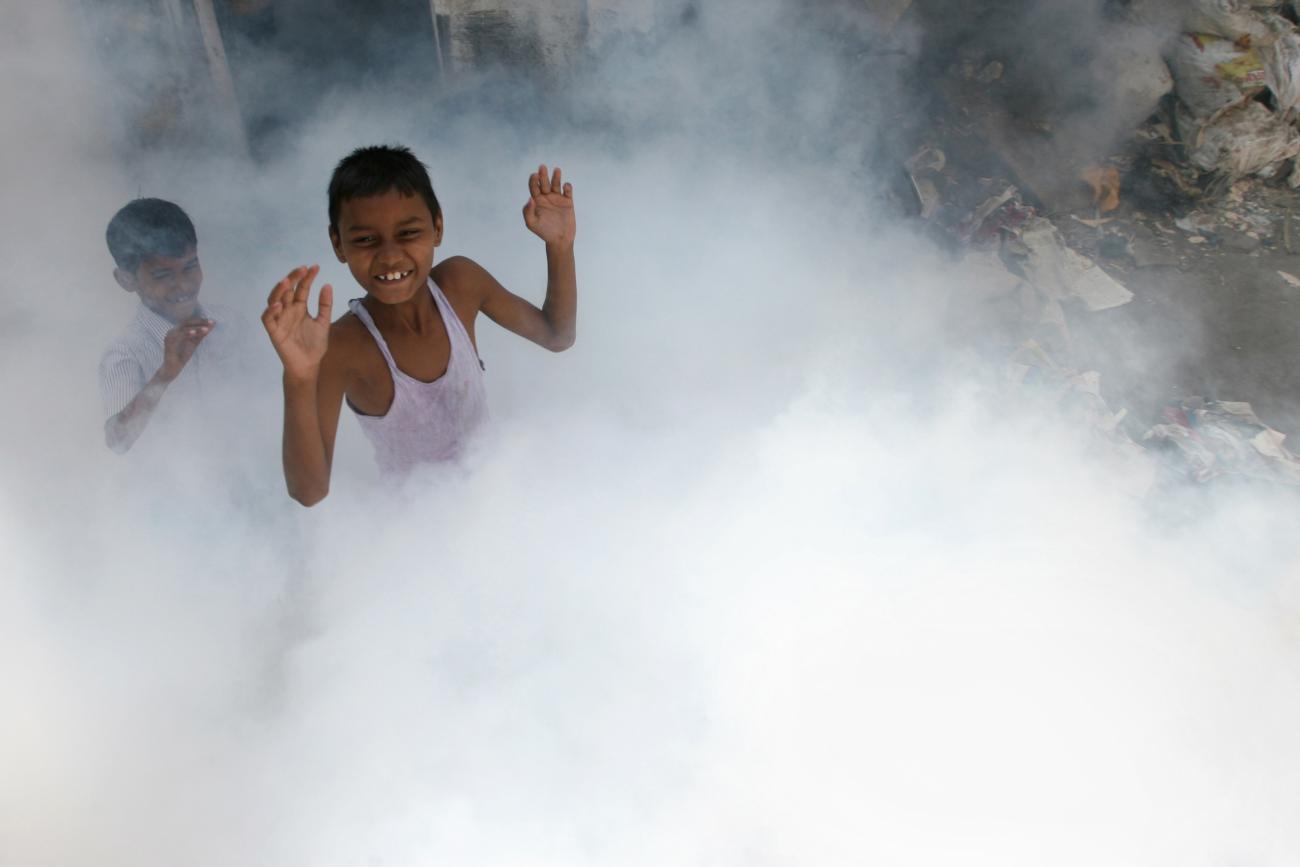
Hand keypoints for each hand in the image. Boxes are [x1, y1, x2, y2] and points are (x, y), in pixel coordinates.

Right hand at [159, 315, 213, 380]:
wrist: (173, 368)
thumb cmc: (183, 355)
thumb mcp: (194, 343)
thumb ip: (201, 334)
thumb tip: (212, 326)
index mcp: (178, 329)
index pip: (190, 321)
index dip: (201, 320)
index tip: (212, 321)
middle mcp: (173, 330)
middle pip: (187, 322)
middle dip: (200, 322)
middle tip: (211, 322)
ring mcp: (170, 335)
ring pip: (184, 328)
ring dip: (196, 328)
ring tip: (206, 329)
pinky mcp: (169, 342)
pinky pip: (179, 335)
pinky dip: (187, 333)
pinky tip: (195, 333)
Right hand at [262, 265, 333, 379]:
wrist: (309, 365)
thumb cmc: (314, 345)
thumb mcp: (323, 322)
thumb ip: (325, 305)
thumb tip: (327, 284)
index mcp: (299, 308)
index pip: (301, 288)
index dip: (307, 278)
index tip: (316, 267)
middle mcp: (288, 311)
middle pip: (287, 290)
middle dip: (293, 278)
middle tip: (302, 269)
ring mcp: (280, 320)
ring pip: (274, 300)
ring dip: (279, 291)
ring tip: (287, 281)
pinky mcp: (274, 332)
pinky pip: (268, 319)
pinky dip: (271, 311)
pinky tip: (279, 305)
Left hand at [522, 164, 575, 245]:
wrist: (559, 240)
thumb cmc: (543, 232)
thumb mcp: (532, 223)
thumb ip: (528, 211)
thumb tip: (530, 198)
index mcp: (536, 200)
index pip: (533, 186)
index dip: (533, 180)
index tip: (534, 175)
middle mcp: (546, 197)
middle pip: (544, 182)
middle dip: (543, 175)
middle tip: (542, 167)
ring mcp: (557, 198)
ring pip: (556, 184)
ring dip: (556, 177)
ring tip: (556, 170)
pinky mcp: (568, 202)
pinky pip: (568, 191)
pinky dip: (567, 187)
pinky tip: (566, 187)